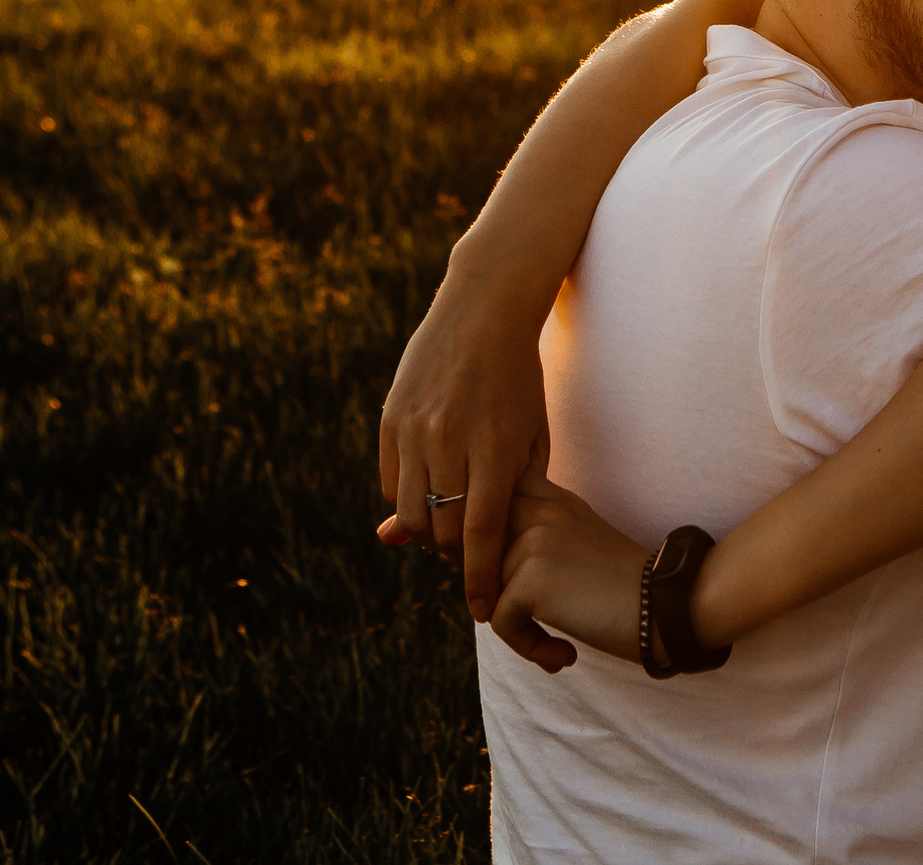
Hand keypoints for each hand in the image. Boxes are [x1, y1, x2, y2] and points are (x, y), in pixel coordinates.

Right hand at [376, 277, 552, 619]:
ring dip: (428, 533)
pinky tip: (426, 496)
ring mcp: (415, 430)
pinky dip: (407, 501)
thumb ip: (518, 487)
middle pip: (442, 531)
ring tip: (447, 528)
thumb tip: (496, 544)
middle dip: (455, 557)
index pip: (481, 536)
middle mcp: (450, 443)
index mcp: (495, 450)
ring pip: (411, 513)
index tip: (481, 609)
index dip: (478, 580)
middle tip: (468, 559)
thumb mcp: (532, 432)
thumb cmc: (520, 377)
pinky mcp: (390, 419)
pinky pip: (391, 482)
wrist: (483, 312)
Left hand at [488, 473, 651, 671]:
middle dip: (492, 588)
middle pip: (478, 551)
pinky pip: (501, 622)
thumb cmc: (625, 588)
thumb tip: (482, 563)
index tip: (514, 578)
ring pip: (488, 593)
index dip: (490, 544)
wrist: (667, 607)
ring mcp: (534, 541)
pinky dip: (529, 647)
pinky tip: (565, 654)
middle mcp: (540, 510)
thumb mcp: (581, 540)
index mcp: (553, 498)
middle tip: (527, 616)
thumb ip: (538, 534)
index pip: (494, 504)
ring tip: (556, 643)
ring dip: (519, 627)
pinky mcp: (531, 579)